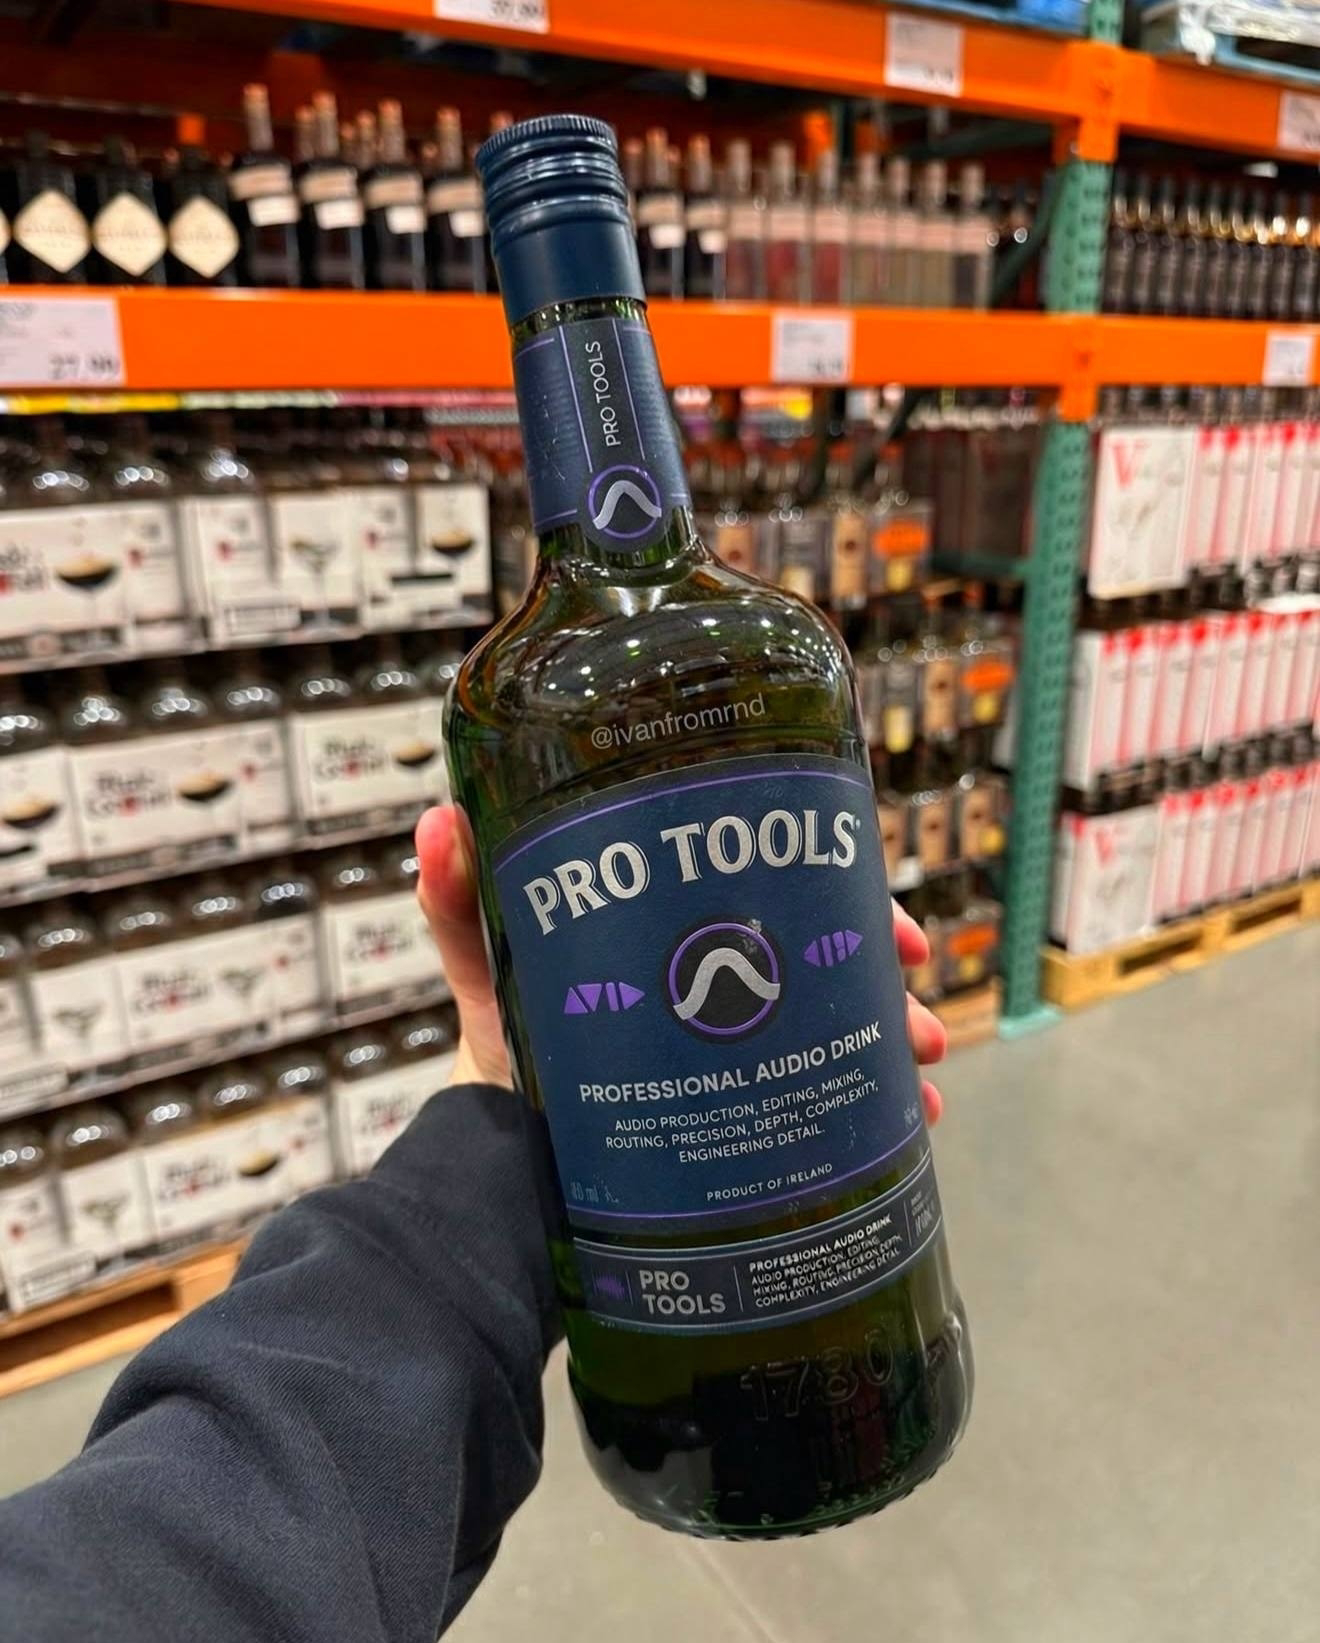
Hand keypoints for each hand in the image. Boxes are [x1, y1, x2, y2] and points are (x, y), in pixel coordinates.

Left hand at [416, 803, 947, 1123]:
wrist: (507, 1159)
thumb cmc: (506, 1045)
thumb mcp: (487, 965)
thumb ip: (458, 902)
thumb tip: (440, 820)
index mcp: (683, 928)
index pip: (777, 889)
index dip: (842, 896)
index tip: (887, 926)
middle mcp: (724, 977)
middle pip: (831, 955)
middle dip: (886, 979)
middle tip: (918, 1016)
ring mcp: (743, 1047)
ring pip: (845, 1026)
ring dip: (896, 1042)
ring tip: (923, 1077)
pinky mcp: (748, 1112)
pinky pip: (829, 1100)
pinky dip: (877, 1110)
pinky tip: (911, 1126)